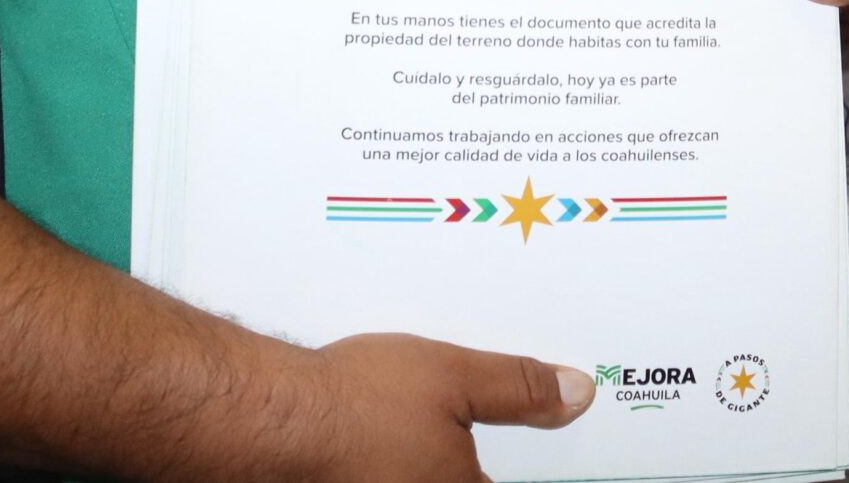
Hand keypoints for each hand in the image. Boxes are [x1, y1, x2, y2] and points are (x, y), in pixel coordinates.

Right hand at [308, 333, 590, 481]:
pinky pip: (397, 472)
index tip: (544, 431)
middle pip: (469, 479)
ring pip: (431, 475)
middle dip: (475, 456)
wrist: (272, 417)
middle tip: (479, 419)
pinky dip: (407, 454)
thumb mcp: (456, 377)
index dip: (531, 461)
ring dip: (442, 454)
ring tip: (433, 421)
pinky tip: (395, 427)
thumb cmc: (358, 402)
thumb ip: (520, 389)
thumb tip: (575, 395)